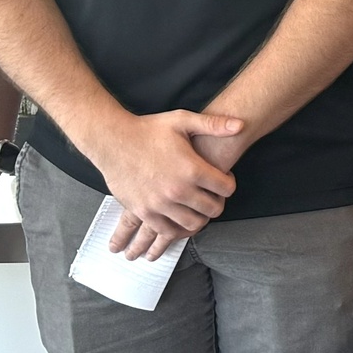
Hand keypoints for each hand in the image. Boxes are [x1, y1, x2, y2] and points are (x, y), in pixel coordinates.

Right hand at [88, 108, 243, 255]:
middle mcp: (178, 190)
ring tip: (197, 206)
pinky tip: (181, 219)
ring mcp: (160, 204)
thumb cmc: (147, 130)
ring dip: (200, 217)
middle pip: (213, 209)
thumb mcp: (181, 120)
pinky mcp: (144, 212)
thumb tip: (241, 124)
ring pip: (194, 224)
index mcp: (192, 169)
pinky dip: (179, 229)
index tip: (222, 179)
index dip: (228, 183)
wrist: (112, 140)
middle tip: (212, 195)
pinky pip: (169, 231)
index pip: (226, 188)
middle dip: (217, 202)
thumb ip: (213, 124)